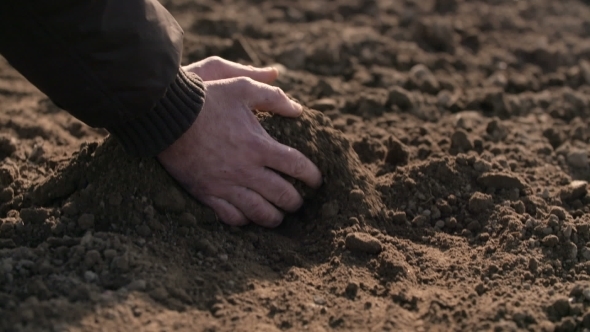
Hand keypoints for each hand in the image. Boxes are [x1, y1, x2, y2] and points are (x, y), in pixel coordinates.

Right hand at [157, 57, 321, 227]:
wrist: (166, 114)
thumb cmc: (206, 98)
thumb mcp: (241, 87)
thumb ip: (273, 96)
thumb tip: (298, 108)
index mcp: (259, 145)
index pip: (296, 166)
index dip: (312, 176)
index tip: (317, 181)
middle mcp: (246, 170)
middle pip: (282, 195)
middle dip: (296, 202)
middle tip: (299, 201)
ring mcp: (225, 185)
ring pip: (259, 213)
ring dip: (274, 217)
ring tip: (279, 215)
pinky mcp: (206, 193)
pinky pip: (230, 217)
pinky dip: (244, 220)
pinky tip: (249, 216)